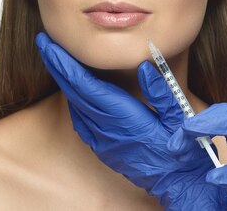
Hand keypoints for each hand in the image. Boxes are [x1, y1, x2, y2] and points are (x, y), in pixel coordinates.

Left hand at [35, 32, 226, 210]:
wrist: (178, 184)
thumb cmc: (182, 149)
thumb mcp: (180, 117)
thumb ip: (162, 91)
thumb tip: (144, 66)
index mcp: (124, 117)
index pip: (87, 86)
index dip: (67, 64)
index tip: (52, 45)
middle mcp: (108, 129)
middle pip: (74, 92)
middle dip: (57, 65)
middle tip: (44, 42)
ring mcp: (103, 141)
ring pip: (75, 106)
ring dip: (63, 80)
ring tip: (55, 59)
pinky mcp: (104, 149)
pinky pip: (81, 121)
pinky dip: (72, 101)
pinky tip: (71, 89)